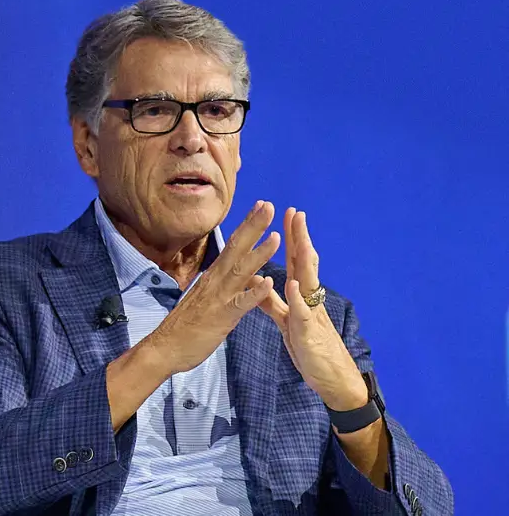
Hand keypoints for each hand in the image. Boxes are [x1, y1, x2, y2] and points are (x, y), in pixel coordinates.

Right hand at [146, 200, 280, 373]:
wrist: (164, 348)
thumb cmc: (184, 327)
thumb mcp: (204, 300)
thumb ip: (219, 285)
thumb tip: (229, 273)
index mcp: (213, 277)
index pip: (232, 246)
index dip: (247, 226)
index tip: (260, 207)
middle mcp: (215, 281)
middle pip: (237, 249)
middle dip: (254, 227)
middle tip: (268, 205)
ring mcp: (218, 298)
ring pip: (242, 271)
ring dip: (259, 253)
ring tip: (276, 236)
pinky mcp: (221, 317)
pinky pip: (241, 303)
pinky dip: (255, 293)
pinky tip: (269, 282)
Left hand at [258, 208, 367, 410]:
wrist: (332, 380)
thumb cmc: (310, 350)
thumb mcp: (287, 323)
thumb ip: (273, 304)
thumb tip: (259, 285)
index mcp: (300, 297)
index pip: (295, 262)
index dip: (290, 239)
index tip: (287, 214)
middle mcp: (309, 301)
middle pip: (304, 264)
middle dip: (299, 238)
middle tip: (295, 212)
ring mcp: (311, 316)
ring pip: (308, 284)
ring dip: (303, 261)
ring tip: (299, 240)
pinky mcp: (308, 335)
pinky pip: (302, 315)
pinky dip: (297, 300)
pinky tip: (292, 286)